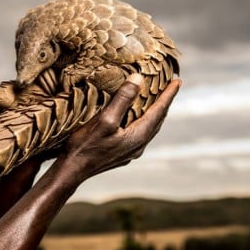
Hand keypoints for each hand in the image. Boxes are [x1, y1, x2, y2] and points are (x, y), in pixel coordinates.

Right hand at [60, 74, 180, 180]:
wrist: (72, 171)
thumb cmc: (85, 146)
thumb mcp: (105, 119)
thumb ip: (123, 99)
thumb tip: (139, 78)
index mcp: (139, 136)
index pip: (159, 110)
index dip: (169, 94)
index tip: (178, 80)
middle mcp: (139, 145)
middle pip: (158, 120)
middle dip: (165, 102)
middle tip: (171, 87)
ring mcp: (131, 152)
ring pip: (150, 128)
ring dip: (155, 113)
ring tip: (157, 101)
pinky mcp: (122, 154)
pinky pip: (140, 134)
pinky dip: (144, 121)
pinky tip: (137, 120)